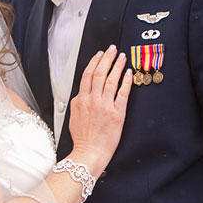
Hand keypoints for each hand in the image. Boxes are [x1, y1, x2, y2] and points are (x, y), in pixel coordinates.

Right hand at [67, 45, 131, 176]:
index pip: (87, 76)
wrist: (89, 153)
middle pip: (99, 73)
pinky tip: (128, 73)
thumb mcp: (73, 117)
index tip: (99, 55)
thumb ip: (78, 103)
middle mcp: (92, 100)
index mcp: (80, 101)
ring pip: (110, 79)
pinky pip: (123, 93)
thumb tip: (81, 95)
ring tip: (122, 57)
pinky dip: (126, 81)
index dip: (94, 62)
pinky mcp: (117, 113)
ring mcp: (105, 105)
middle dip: (106, 58)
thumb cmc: (82, 140)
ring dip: (117, 65)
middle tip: (112, 49)